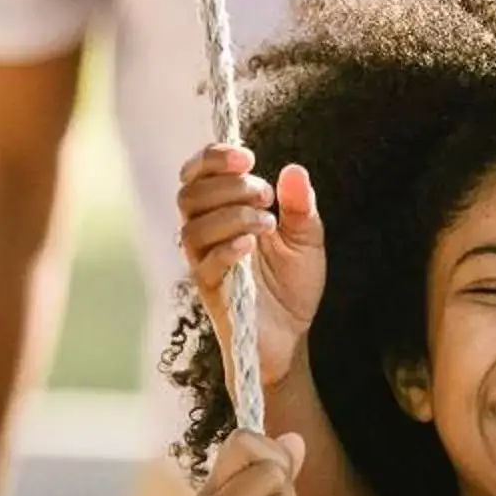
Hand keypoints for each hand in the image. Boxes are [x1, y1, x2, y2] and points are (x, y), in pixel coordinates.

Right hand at [176, 144, 325, 392]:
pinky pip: (205, 265)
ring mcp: (205, 264)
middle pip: (189, 195)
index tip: (246, 157)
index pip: (198, 175)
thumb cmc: (292, 287)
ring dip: (232, 215)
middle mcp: (207, 235)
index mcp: (223, 213)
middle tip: (266, 196)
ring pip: (193, 228)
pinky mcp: (212, 293)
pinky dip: (227, 248)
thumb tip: (294, 170)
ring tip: (268, 223)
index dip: (213, 158)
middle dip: (228, 186)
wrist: (292, 338)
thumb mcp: (306, 239)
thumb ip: (299, 206)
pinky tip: (251, 245)